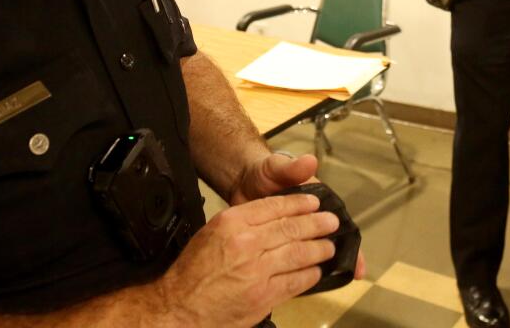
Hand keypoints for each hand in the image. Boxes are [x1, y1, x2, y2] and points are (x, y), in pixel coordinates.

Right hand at [161, 192, 338, 326]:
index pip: (274, 206)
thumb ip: (242, 222)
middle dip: (316, 224)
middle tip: (331, 222)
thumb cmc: (192, 272)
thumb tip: (273, 217)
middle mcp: (246, 242)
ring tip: (329, 246)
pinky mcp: (263, 295)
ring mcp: (256, 270)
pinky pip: (295, 281)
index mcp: (232, 221)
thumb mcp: (212, 232)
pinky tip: (316, 271)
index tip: (313, 202)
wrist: (178, 307)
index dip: (299, 203)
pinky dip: (309, 275)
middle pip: (291, 228)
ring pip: (298, 253)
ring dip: (319, 249)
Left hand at [230, 152, 366, 280]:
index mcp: (319, 203)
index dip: (352, 247)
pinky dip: (295, 273)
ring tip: (324, 285)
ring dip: (319, 270)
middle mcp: (310, 222)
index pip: (342, 226)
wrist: (242, 182)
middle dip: (340, 262)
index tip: (359, 268)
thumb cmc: (266, 173)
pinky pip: (289, 262)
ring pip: (311, 257)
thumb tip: (309, 161)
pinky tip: (297, 286)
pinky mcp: (275, 246)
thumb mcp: (278, 167)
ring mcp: (293, 236)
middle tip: (346, 280)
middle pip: (331, 245)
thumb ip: (293, 167)